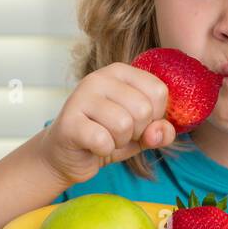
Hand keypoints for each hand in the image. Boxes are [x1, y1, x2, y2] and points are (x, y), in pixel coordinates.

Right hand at [40, 63, 175, 185]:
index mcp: (120, 72)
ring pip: (124, 125)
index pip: (158, 90)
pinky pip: (103, 140)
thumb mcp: (141, 133)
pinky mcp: (68, 121)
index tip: (136, 121)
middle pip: (143, 109)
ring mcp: (80, 96)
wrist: (66, 156)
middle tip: (117, 133)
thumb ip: (160, 131)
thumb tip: (159, 132)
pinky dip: (104, 150)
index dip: (155, 116)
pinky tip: (92, 146)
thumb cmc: (107, 137)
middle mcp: (99, 77)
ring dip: (119, 141)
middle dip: (137, 131)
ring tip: (105, 138)